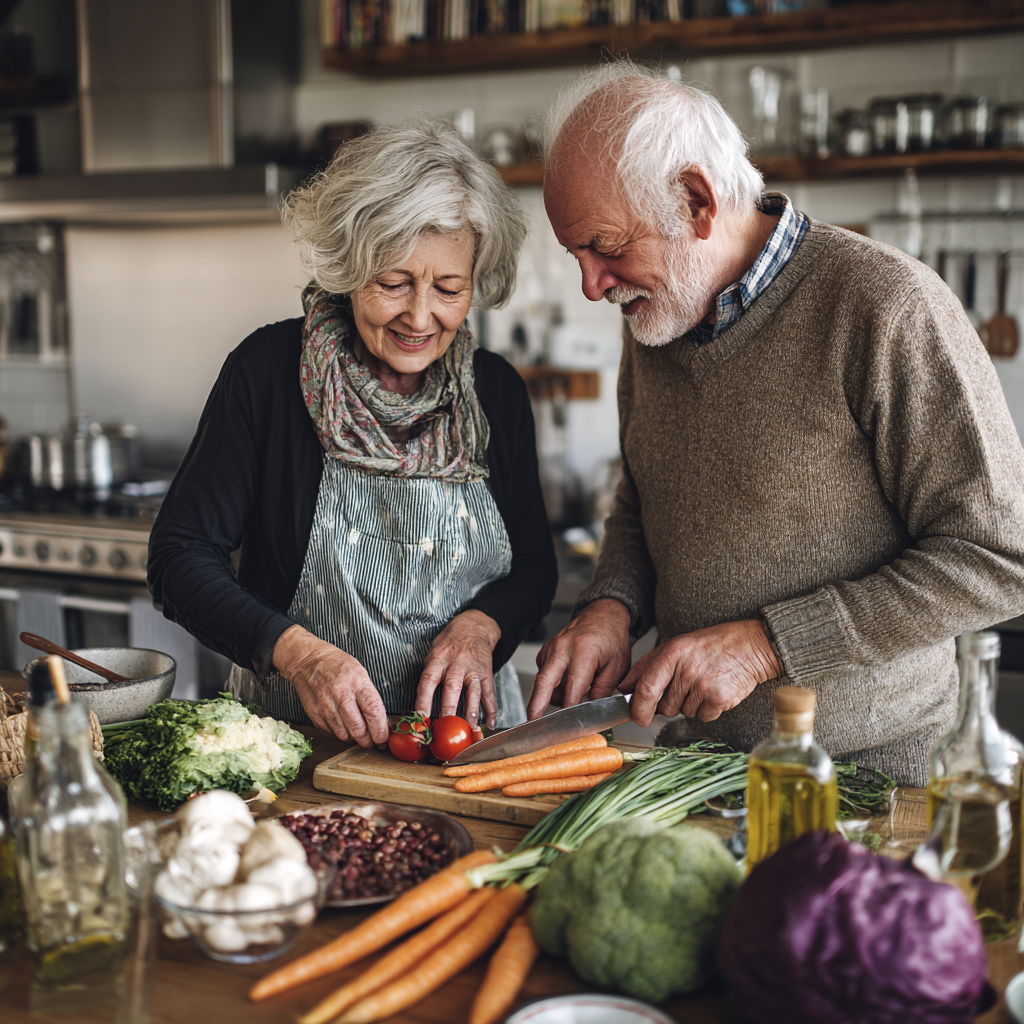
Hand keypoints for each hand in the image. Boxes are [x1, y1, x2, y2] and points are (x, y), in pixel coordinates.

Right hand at [273, 625, 388, 746]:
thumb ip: (370, 698)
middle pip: (358, 730)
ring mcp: (325, 706)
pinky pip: (331, 733)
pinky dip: (339, 733)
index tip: (385, 739)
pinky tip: (343, 725)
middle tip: (373, 741)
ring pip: (344, 736)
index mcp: (357, 682)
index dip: (381, 731)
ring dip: (354, 738)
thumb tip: (382, 723)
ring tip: (358, 732)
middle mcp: (341, 695)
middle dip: (368, 741)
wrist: (308, 660)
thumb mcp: (360, 674)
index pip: (373, 712)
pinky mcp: (314, 713)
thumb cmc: (338, 665)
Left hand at [415, 610, 500, 729]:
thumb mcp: (433, 652)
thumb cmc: (450, 643)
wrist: (474, 627)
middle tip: (445, 727)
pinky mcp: (487, 674)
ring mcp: (473, 669)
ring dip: (471, 712)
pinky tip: (490, 723)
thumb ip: (429, 674)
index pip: (428, 681)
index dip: (423, 701)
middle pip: (452, 687)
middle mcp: (456, 664)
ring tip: (470, 729)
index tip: (421, 719)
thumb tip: (421, 704)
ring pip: (473, 692)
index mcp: (438, 659)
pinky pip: (489, 693)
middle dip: (449, 709)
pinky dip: (491, 709)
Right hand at [528, 599, 631, 719]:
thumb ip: (603, 690)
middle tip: (533, 722)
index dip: (569, 708)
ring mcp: (551, 648)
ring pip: (544, 681)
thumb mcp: (618, 667)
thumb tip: (590, 710)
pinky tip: (566, 685)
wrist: (602, 616)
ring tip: (570, 700)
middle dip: (537, 704)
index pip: (573, 686)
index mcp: (584, 649)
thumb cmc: (611, 639)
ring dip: (550, 696)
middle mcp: (563, 646)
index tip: (568, 725)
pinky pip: (544, 675)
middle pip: (545, 680)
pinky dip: (552, 686)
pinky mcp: (545, 652)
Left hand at [619, 619, 780, 726]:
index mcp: (672, 653)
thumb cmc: (711, 645)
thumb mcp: (676, 645)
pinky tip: (713, 692)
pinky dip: (707, 710)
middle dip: (668, 705)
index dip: (637, 708)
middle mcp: (686, 670)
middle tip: (682, 690)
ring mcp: (703, 685)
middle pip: (664, 706)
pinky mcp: (719, 699)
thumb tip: (625, 688)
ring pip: (683, 713)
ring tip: (702, 684)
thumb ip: (649, 665)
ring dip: (689, 705)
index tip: (637, 715)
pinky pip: (702, 717)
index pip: (645, 688)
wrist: (751, 646)